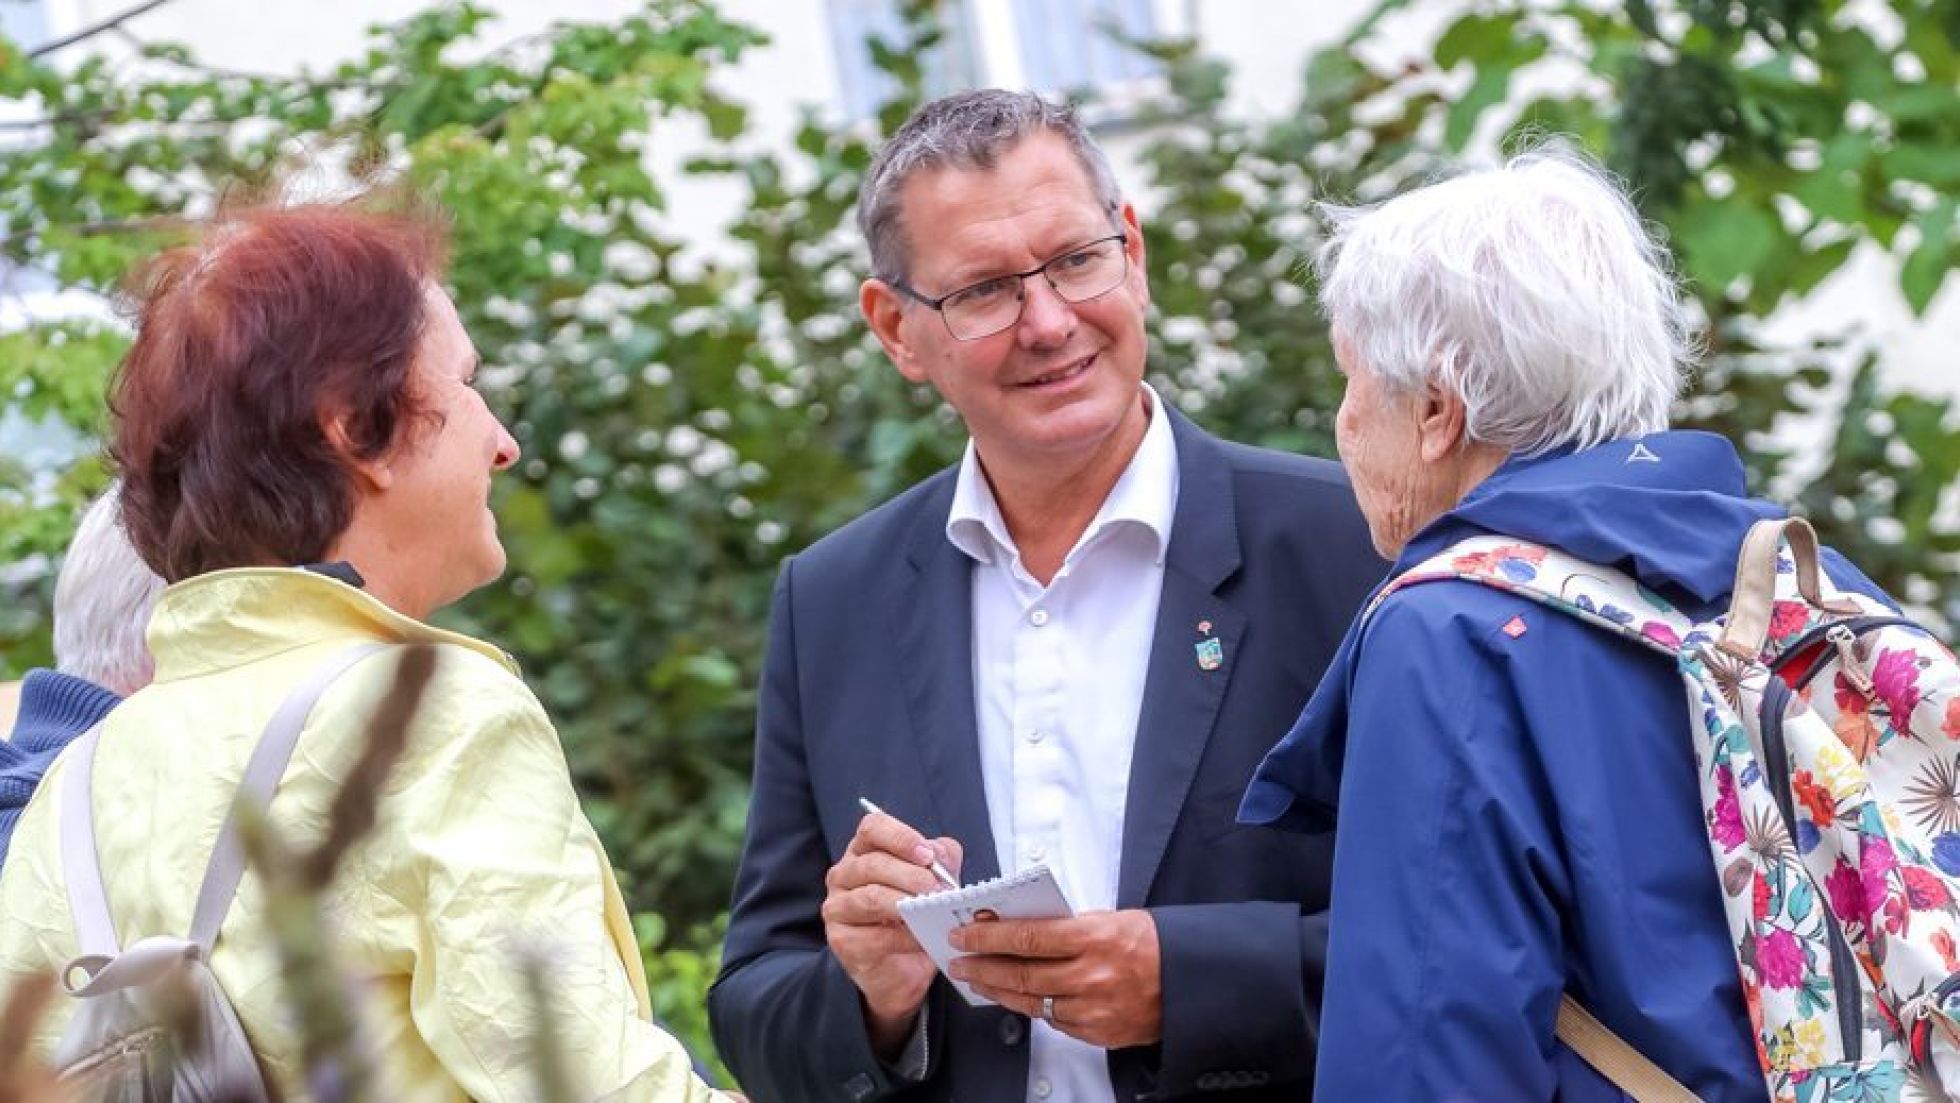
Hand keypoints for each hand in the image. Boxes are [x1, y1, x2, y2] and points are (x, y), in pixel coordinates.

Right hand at [822, 811, 962, 1056]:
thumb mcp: (933, 881)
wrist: (901, 970)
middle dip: (912, 875)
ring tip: (932, 909)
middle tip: (940, 889)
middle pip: (873, 864)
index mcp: (863, 851)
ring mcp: (838, 908)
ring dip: (907, 903)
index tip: (928, 855)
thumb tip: (941, 854)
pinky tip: (923, 938)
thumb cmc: (913, 917)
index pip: (872, 828)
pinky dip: (905, 937)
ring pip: (871, 898)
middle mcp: (843, 875)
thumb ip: (940, 860)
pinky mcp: (842, 941)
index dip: (901, 837)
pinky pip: (876, 936)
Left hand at [946, 909, 1161, 1048]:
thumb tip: (1021, 925)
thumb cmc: (1151, 944)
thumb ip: (1067, 925)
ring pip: (1030, 1002)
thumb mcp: (1110, 919)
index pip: (1027, 937)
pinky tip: (1018, 997)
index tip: (965, 935)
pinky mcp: (1096, 1032)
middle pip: (1021, 974)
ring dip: (998, 990)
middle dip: (983, 966)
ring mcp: (1092, 1008)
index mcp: (1093, 938)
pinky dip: (1033, 1008)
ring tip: (978, 979)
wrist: (1187, 981)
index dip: (989, 937)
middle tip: (960, 961)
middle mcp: (1091, 976)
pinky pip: (1053, 1020)